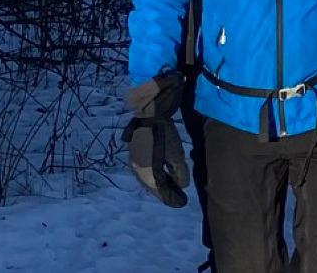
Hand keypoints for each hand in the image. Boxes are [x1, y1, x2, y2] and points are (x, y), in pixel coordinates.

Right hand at [123, 74, 190, 207]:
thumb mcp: (175, 153)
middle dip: (165, 193)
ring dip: (159, 185)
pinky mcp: (135, 156)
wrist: (148, 113)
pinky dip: (154, 177)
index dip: (172, 199)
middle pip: (152, 188)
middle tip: (179, 198)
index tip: (182, 203)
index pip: (160, 192)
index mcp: (147, 173)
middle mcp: (137, 171)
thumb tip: (182, 186)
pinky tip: (162, 175)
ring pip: (148, 181)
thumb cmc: (164, 133)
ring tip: (171, 188)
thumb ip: (178, 172)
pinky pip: (144, 173)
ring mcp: (134, 163)